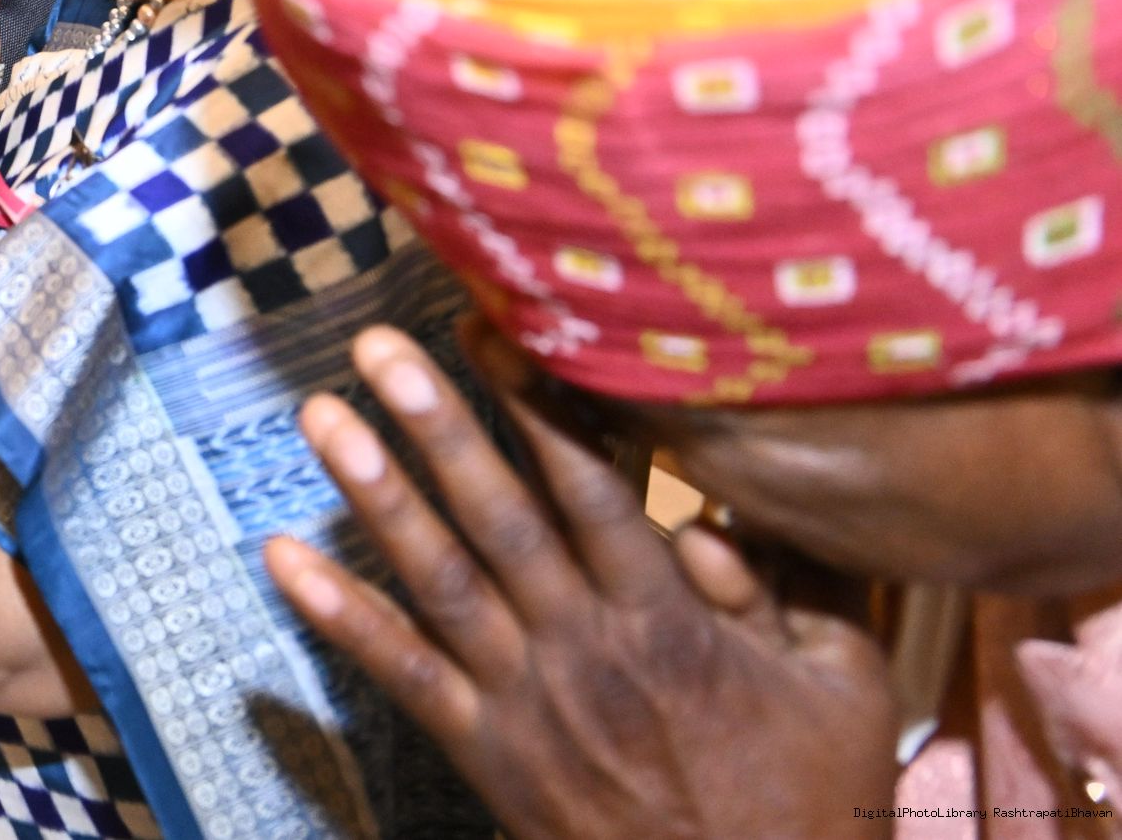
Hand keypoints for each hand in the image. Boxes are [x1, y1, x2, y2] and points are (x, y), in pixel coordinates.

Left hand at [261, 327, 898, 839]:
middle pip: (499, 517)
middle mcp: (588, 647)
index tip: (492, 329)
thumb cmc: (806, 798)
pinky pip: (403, 675)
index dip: (539, 405)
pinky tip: (278, 557)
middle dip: (437, 425)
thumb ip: (800, 584)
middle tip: (377, 346)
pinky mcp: (489, 754)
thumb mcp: (845, 684)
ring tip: (319, 417)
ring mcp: (529, 701)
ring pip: (439, 580)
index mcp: (671, 621)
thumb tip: (725, 504)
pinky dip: (337, 615)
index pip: (592, 489)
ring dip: (374, 494)